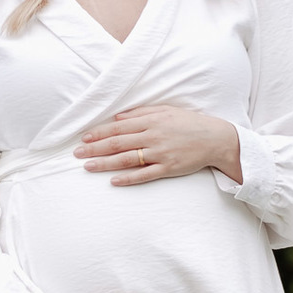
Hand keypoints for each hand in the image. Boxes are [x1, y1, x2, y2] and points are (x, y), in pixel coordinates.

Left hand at [73, 104, 242, 185]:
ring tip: (88, 167)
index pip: (118, 128)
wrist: (215, 138)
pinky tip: (113, 181)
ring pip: (127, 160)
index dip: (99, 133)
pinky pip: (145, 175)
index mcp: (151, 121)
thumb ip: (140, 114)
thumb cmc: (189, 123)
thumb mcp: (165, 111)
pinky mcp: (168, 168)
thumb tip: (118, 118)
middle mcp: (153, 136)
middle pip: (118, 143)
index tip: (83, 139)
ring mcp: (160, 154)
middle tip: (76, 154)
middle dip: (95, 149)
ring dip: (105, 164)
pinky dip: (128, 179)